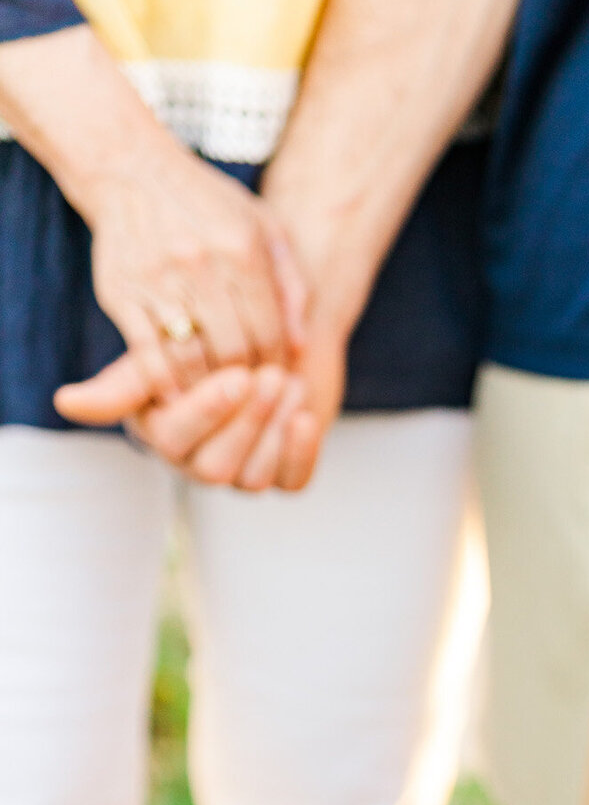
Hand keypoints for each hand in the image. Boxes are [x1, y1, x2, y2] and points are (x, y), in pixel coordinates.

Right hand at [52, 142, 306, 424]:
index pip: (270, 333)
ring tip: (216, 400)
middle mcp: (202, 266)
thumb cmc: (208, 203)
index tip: (276, 381)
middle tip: (248, 397)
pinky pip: (147, 353)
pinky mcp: (122, 293)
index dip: (276, 368)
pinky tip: (177, 396)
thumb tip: (302, 345)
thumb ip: (292, 283)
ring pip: (192, 359)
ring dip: (206, 390)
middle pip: (234, 352)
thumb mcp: (264, 226)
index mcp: (243, 251)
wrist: (131, 168)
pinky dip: (164, 383)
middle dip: (245, 384)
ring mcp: (159, 280)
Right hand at [121, 308, 345, 490]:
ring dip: (272, 432)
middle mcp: (196, 459)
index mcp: (160, 432)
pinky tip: (306, 417)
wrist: (271, 321)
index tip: (236, 375)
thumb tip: (65, 404)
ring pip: (252, 478)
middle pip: (213, 467)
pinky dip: (301, 453)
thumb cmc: (210, 327)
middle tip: (267, 377)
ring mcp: (240, 469)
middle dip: (243, 423)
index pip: (174, 436)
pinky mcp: (282, 470)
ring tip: (289, 383)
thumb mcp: (168, 343)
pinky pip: (291, 483)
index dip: (205, 411)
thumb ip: (125, 379)